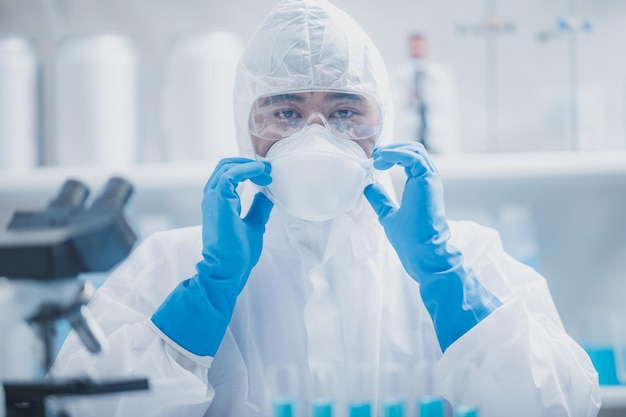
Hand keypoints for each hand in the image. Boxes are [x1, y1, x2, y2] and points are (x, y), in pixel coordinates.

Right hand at [152, 158, 272, 356]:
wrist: (228, 270)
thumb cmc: (237, 253)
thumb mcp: (253, 225)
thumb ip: (257, 209)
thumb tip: (266, 195)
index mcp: (218, 202)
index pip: (228, 173)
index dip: (247, 169)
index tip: (267, 175)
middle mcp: (212, 197)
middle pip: (225, 165)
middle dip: (248, 163)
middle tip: (268, 170)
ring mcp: (213, 199)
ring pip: (226, 167)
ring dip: (249, 165)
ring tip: (267, 172)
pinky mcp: (219, 202)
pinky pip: (230, 176)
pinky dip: (246, 170)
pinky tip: (261, 175)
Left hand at [364, 143, 500, 350]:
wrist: (423, 253)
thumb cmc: (410, 240)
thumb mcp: (388, 215)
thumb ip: (381, 200)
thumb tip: (369, 187)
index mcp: (420, 186)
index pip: (409, 160)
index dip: (392, 155)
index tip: (374, 160)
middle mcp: (427, 180)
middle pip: (413, 150)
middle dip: (392, 148)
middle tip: (374, 154)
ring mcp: (430, 180)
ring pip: (415, 150)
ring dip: (393, 149)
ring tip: (376, 157)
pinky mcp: (428, 181)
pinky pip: (414, 158)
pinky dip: (397, 154)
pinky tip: (382, 160)